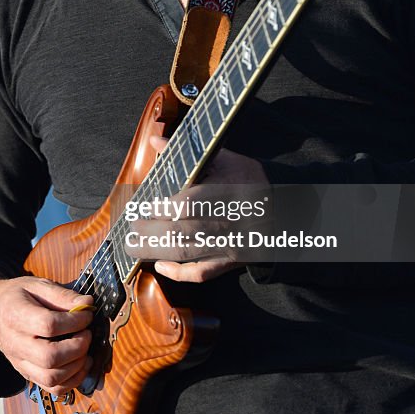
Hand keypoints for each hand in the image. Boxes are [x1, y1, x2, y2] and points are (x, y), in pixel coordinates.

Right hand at [0, 275, 93, 395]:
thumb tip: (87, 304)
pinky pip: (52, 388)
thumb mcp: (37, 285)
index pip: (48, 325)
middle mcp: (15, 344)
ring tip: (85, 349)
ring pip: (51, 378)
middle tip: (86, 333)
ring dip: (77, 366)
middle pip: (50, 357)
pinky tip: (81, 364)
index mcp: (16, 316)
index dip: (74, 321)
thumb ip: (62, 295)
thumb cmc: (17, 297)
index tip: (86, 314)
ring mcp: (20, 362)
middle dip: (78, 346)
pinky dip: (72, 380)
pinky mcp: (27, 374)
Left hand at [139, 136, 270, 282]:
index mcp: (229, 189)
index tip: (143, 206)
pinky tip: (159, 264)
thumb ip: (187, 152)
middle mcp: (230, 220)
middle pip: (182, 230)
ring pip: (186, 253)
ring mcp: (230, 244)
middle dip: (150, 231)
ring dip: (154, 251)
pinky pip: (202, 273)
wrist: (283, 208)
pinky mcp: (231, 261)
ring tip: (132, 245)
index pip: (190, 203)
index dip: (162, 208)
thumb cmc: (246, 179)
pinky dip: (178, 273)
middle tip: (131, 226)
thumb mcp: (224, 159)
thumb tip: (155, 140)